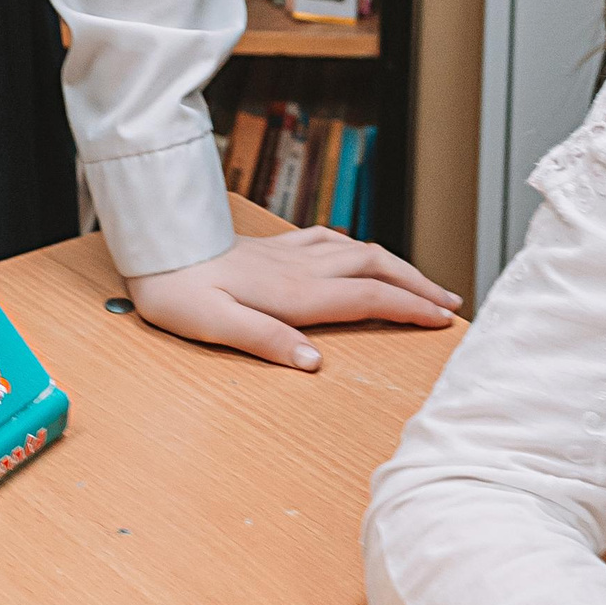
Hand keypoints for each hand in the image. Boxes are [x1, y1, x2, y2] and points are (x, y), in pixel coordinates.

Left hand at [127, 227, 457, 370]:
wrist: (156, 248)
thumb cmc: (179, 292)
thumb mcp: (216, 324)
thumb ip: (267, 340)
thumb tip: (314, 363)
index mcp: (295, 293)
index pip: (368, 297)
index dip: (410, 307)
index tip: (442, 320)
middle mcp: (300, 268)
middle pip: (375, 267)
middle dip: (417, 284)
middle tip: (449, 303)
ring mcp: (289, 254)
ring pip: (358, 250)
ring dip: (395, 265)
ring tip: (419, 281)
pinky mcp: (274, 248)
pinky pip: (330, 241)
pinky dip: (357, 248)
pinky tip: (356, 252)